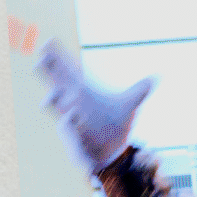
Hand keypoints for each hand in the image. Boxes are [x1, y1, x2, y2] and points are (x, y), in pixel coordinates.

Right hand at [37, 41, 154, 172]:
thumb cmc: (115, 126)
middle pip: (56, 84)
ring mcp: (71, 121)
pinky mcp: (74, 140)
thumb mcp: (129, 106)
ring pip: (57, 109)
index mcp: (84, 92)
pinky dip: (69, 126)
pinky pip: (68, 132)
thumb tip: (156, 76)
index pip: (69, 71)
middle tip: (40, 59)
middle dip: (48, 72)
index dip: (58, 57)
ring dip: (53, 100)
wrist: (115, 154)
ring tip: (52, 94)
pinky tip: (72, 117)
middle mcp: (73, 104)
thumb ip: (139, 91)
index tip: (48, 42)